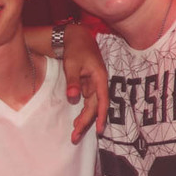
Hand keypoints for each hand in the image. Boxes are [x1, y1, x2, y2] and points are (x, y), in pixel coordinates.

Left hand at [62, 24, 108, 143]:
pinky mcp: (88, 86)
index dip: (102, 116)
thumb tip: (72, 97)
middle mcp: (99, 84)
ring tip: (75, 134)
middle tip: (75, 137)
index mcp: (100, 78)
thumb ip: (73, 81)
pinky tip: (76, 123)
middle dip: (87, 123)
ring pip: (91, 107)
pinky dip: (82, 113)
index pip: (103, 101)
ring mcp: (94, 86)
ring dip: (84, 120)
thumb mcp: (72, 64)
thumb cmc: (76, 49)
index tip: (100, 130)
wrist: (76, 38)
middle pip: (95, 107)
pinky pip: (87, 103)